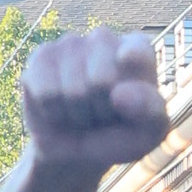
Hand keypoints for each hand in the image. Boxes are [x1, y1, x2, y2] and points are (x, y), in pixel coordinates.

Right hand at [18, 30, 167, 175]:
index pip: (137, 54)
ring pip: (72, 88)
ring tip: (81, 113)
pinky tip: (59, 109)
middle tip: (102, 114)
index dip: (129, 80)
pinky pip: (46, 91)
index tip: (123, 96)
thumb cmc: (118, 137)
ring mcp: (70, 43)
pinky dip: (53, 112)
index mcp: (138, 50)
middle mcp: (103, 39)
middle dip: (100, 110)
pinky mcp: (41, 56)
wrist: (75, 152)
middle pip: (100, 78)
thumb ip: (150, 112)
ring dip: (77, 114)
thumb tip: (119, 94)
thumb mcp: (147, 134)